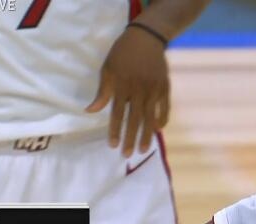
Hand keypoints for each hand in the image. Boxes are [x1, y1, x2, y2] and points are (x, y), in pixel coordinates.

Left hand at [86, 26, 169, 156]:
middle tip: (128, 154)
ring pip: (150, 117)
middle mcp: (139, 91)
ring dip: (147, 135)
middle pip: (134, 119)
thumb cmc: (122, 53)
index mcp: (122, 86)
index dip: (115, 130)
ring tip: (144, 149)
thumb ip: (102, 92)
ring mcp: (154, 90)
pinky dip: (162, 119)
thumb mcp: (108, 69)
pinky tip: (158, 130)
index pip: (117, 114)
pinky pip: (165, 108)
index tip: (113, 145)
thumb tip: (91, 111)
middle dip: (131, 138)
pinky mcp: (164, 88)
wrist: (147, 37)